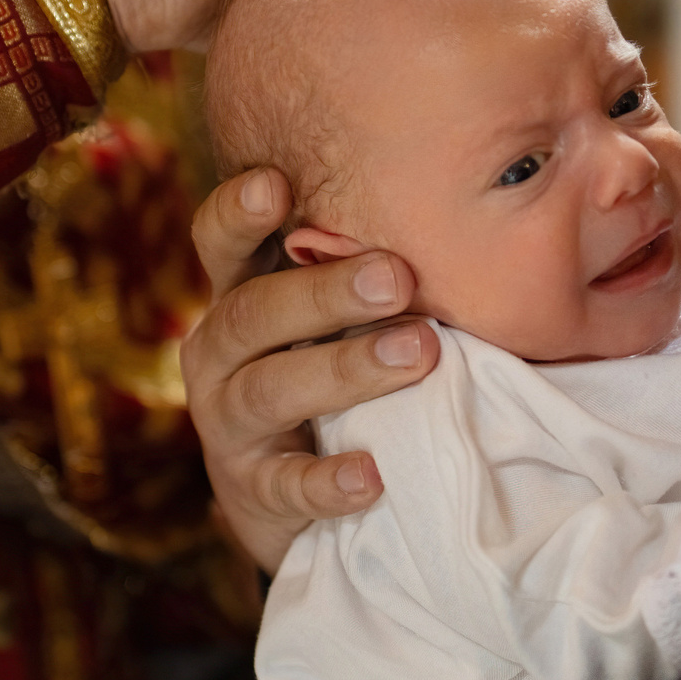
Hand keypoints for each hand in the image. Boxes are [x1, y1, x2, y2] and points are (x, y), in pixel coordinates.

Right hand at [183, 168, 439, 574]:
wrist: (288, 496)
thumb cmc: (323, 370)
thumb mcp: (325, 318)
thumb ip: (359, 267)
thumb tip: (463, 209)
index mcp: (236, 297)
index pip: (217, 243)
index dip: (237, 213)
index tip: (276, 182)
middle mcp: (218, 354)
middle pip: (253, 313)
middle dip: (323, 292)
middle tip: (397, 276)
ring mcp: (229, 425)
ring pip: (271, 391)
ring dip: (345, 370)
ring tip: (418, 354)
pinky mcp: (254, 492)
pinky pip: (287, 486)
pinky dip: (329, 481)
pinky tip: (372, 473)